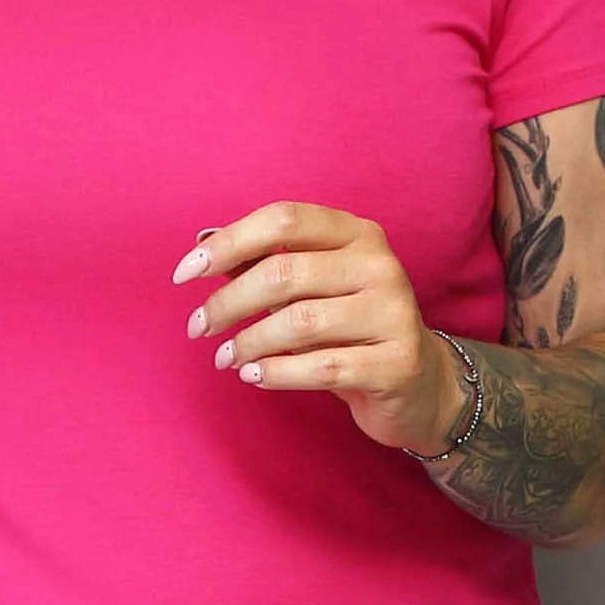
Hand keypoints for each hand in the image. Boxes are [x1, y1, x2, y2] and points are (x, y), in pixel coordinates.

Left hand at [172, 200, 472, 455]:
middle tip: (199, 328)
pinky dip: (278, 373)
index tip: (184, 274)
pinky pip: (323, 367)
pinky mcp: (397, 362)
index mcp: (355, 233)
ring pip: (300, 322)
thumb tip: (202, 242)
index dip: (228, 243)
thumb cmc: (349, 328)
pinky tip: (255, 376)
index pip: (283, 220)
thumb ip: (261, 262)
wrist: (419, 385)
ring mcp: (393, 312)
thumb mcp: (310, 288)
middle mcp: (379, 263)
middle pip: (284, 271)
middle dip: (228, 302)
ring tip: (225, 358)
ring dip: (249, 343)